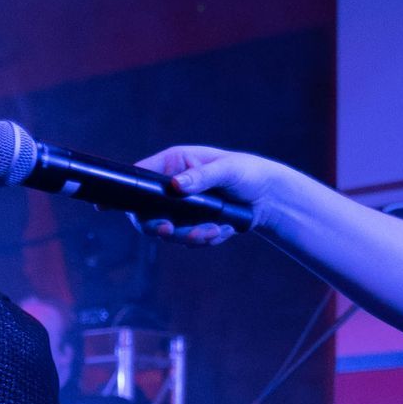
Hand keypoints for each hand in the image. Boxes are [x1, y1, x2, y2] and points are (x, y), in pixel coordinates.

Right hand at [135, 145, 284, 247]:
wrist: (269, 197)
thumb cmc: (249, 172)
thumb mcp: (227, 170)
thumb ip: (201, 177)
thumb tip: (176, 185)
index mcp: (175, 163)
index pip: (142, 178)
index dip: (133, 195)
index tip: (133, 212)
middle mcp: (173, 186)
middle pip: (148, 213)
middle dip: (161, 227)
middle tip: (170, 231)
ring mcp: (181, 208)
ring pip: (169, 232)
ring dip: (190, 236)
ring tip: (215, 231)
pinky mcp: (192, 224)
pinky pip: (188, 240)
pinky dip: (205, 239)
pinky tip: (223, 230)